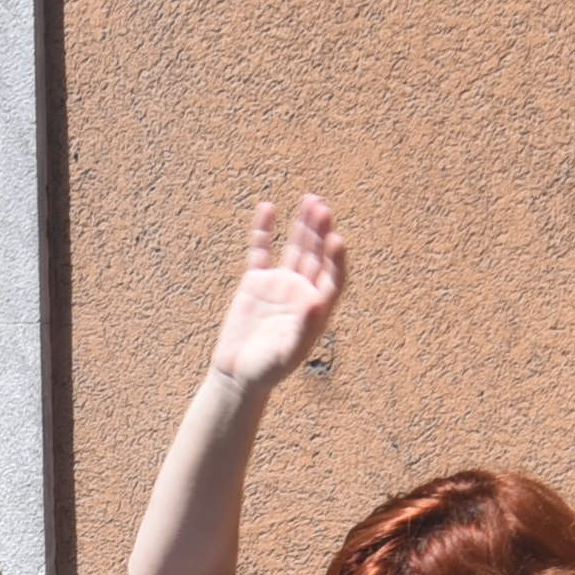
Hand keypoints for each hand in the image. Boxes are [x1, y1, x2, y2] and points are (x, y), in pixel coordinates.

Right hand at [210, 193, 344, 387]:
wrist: (238, 375)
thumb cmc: (268, 371)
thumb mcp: (287, 353)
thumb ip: (304, 328)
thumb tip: (317, 303)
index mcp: (317, 308)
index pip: (333, 277)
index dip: (337, 258)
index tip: (336, 239)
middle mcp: (303, 291)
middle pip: (317, 255)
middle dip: (320, 232)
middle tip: (322, 207)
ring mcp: (280, 284)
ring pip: (295, 247)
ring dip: (303, 225)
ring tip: (310, 199)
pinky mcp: (256, 281)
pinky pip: (261, 251)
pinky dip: (264, 231)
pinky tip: (268, 208)